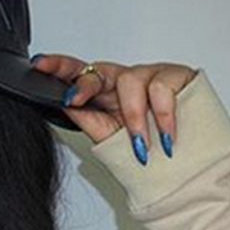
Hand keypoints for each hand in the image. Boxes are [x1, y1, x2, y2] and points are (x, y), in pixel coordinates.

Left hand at [31, 55, 196, 164]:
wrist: (190, 163)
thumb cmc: (150, 147)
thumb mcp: (110, 137)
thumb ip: (87, 119)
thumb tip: (64, 104)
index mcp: (105, 91)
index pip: (77, 74)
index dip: (58, 67)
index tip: (38, 65)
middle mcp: (125, 79)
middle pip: (99, 69)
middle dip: (84, 85)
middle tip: (75, 101)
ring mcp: (151, 74)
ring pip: (130, 81)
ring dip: (134, 117)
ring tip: (141, 143)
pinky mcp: (178, 75)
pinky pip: (163, 88)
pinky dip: (163, 116)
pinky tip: (166, 135)